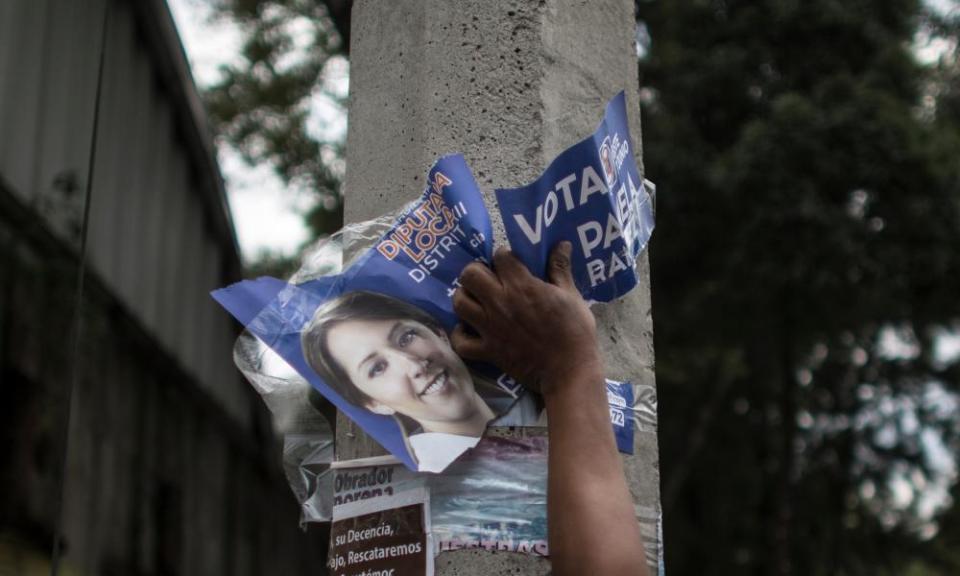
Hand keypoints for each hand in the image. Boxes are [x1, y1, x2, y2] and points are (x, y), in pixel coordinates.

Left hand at [451, 242, 600, 395]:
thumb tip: (562, 243)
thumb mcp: (571, 296)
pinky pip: (460, 342)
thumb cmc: (575, 331)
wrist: (569, 370)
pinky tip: (470, 330)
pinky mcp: (487, 351)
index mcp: (522, 286)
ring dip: (465, 298)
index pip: (500, 256)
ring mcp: (490, 328)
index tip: (513, 264)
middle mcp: (500, 303)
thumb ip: (560, 268)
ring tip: (477, 301)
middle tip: (489, 280)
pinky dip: (461, 336)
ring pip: (459, 303)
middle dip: (477, 272)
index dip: (505, 256)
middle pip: (470, 274)